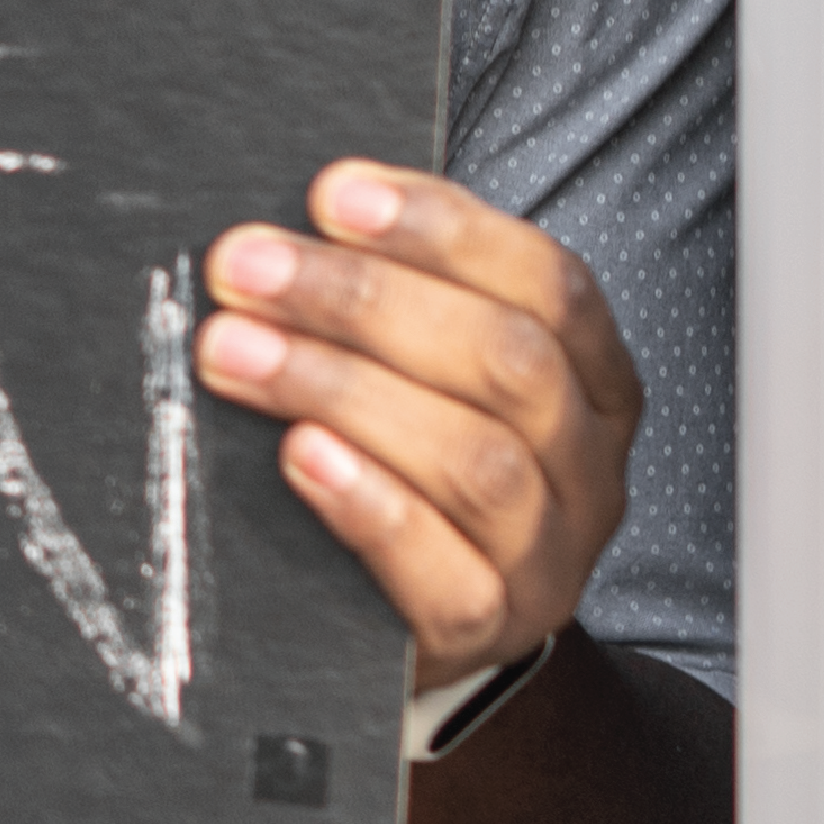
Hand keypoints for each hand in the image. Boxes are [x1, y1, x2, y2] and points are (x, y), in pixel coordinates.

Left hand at [196, 162, 639, 692]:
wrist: (410, 627)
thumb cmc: (403, 473)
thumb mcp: (421, 378)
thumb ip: (388, 306)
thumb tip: (286, 228)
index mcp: (589, 380)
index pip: (546, 281)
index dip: (440, 229)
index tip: (331, 194)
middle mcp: (587, 464)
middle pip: (506, 359)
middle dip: (362, 299)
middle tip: (243, 268)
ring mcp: (549, 555)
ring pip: (476, 460)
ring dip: (341, 388)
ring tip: (235, 351)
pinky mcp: (489, 628)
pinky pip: (446, 574)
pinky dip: (370, 505)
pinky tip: (299, 457)